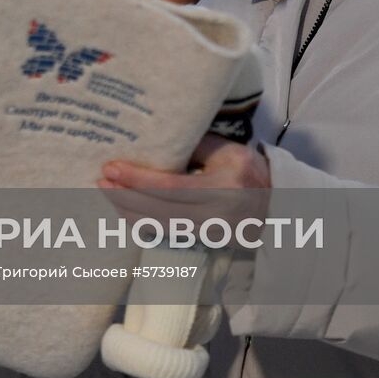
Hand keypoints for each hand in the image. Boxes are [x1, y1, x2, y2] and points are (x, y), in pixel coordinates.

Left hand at [97, 133, 271, 234]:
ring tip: (107, 192)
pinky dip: (140, 221)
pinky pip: (164, 232)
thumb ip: (195, 144)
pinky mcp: (201, 240)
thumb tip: (156, 137)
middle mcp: (214, 214)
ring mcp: (207, 232)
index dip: (137, 178)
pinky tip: (125, 209)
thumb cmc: (251, 172)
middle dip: (124, 195)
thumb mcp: (228, 152)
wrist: (277, 208)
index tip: (112, 168)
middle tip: (100, 180)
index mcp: (223, 187)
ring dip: (127, 210)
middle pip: (158, 209)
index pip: (170, 187)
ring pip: (157, 225)